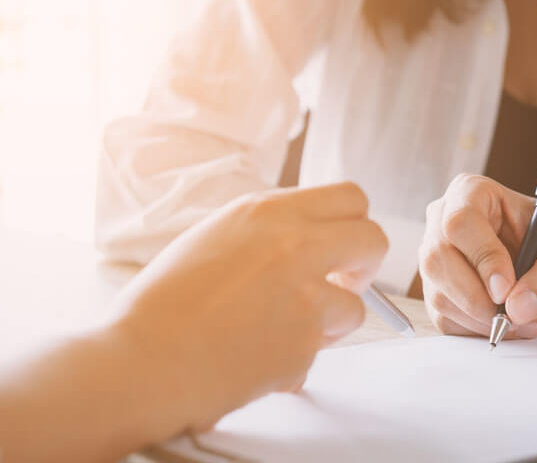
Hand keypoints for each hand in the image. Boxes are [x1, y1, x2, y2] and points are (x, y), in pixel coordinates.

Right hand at [106, 182, 387, 431]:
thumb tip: (314, 241)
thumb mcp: (216, 236)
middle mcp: (295, 245)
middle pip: (374, 239)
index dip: (352, 224)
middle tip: (342, 284)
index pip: (351, 197)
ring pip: (355, 307)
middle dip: (365, 265)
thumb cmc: (164, 303)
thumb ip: (271, 233)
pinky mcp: (304, 343)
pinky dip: (295, 360)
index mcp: (269, 211)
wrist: (142, 360)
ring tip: (279, 331)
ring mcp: (305, 295)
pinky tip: (254, 358)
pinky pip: (319, 352)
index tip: (340, 247)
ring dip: (328, 324)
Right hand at [419, 173, 536, 337]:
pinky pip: (446, 320)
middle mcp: (446, 223)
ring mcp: (440, 261)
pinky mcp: (442, 294)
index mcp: (475, 194)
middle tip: (516, 317)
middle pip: (438, 260)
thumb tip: (519, 307)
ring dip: (482, 319)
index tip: (506, 289)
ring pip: (439, 295)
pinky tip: (509, 326)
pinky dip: (478, 331)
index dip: (481, 257)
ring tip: (525, 323)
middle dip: (478, 298)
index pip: (461, 222)